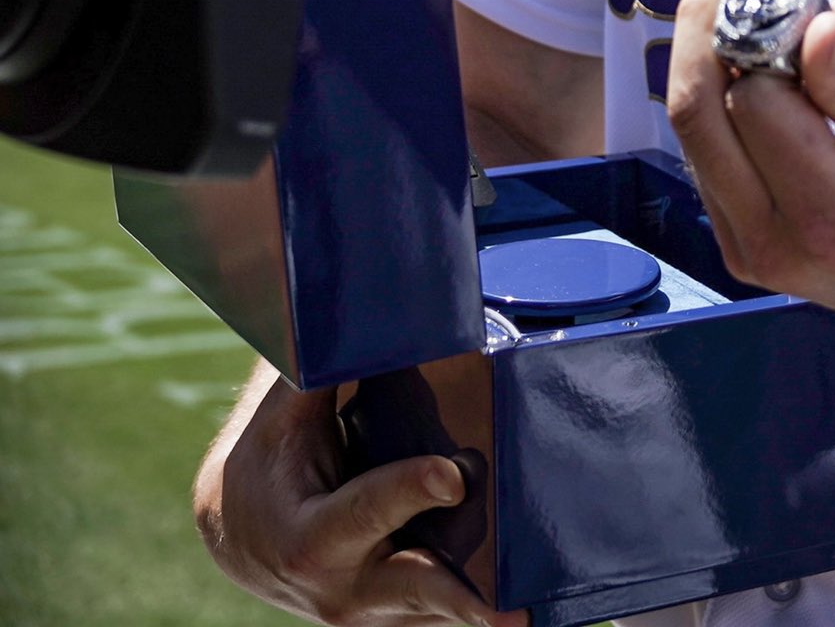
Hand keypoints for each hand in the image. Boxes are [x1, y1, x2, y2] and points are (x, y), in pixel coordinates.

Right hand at [196, 369, 524, 626]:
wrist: (238, 526)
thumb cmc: (269, 452)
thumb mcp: (284, 410)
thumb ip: (324, 370)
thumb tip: (364, 307)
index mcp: (302, 535)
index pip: (359, 515)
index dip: (405, 494)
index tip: (454, 475)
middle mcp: (334, 584)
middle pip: (401, 590)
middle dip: (454, 596)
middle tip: (508, 608)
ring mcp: (363, 608)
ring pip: (424, 615)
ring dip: (474, 614)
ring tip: (528, 616)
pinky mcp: (387, 614)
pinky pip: (432, 619)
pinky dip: (469, 615)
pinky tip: (520, 612)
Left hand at [665, 0, 834, 355]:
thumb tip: (811, 30)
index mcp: (831, 220)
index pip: (753, 102)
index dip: (772, 34)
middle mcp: (773, 244)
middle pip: (696, 113)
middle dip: (708, 24)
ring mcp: (752, 250)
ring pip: (696, 129)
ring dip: (720, 55)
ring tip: (780, 7)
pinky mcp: (748, 241)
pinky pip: (715, 150)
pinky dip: (735, 92)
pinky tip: (786, 63)